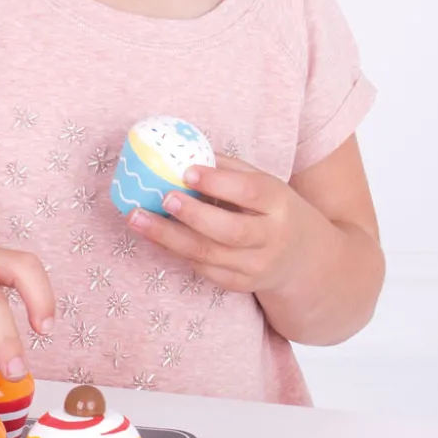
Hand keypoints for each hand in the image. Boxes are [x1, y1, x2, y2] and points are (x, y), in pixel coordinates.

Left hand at [125, 155, 314, 297]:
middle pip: (230, 231)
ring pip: (208, 254)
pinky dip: (174, 251)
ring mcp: (255, 266)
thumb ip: (228, 169)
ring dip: (168, 237)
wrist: (301, 258)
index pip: (251, 192)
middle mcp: (270, 238)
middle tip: (163, 198)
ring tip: (137, 218)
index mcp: (279, 203)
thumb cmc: (272, 209)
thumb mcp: (263, 183)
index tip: (187, 171)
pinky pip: (202, 268)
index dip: (218, 182)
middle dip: (193, 215)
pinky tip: (152, 235)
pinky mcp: (239, 284)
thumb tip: (183, 152)